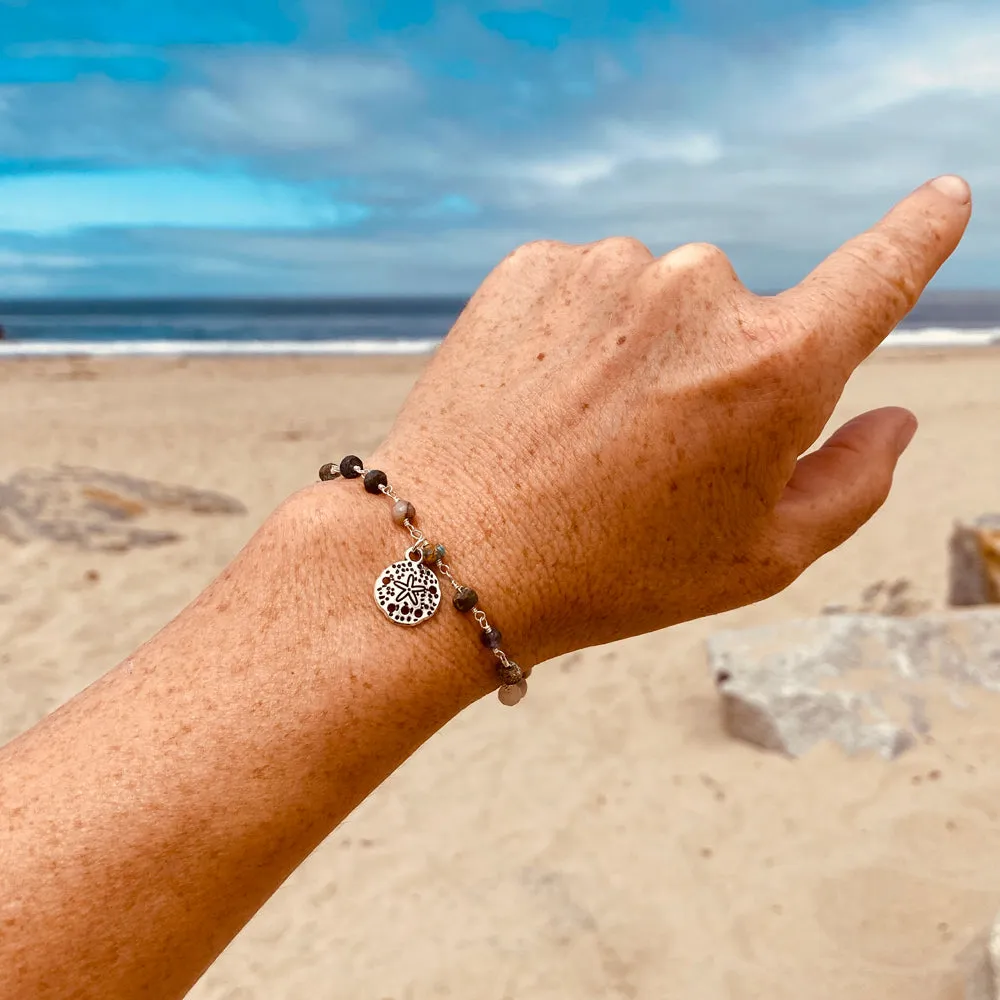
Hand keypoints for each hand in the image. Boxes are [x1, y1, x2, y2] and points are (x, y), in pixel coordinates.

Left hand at [373, 176, 970, 665]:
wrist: (451, 555)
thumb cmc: (614, 571)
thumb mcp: (761, 557)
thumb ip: (853, 482)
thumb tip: (895, 417)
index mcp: (775, 363)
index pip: (877, 273)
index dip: (918, 234)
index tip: (944, 199)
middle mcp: (699, 291)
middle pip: (737, 315)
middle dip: (711, 371)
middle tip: (649, 452)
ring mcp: (607, 266)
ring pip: (652, 299)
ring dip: (635, 352)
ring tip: (581, 433)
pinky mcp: (532, 265)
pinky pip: (582, 288)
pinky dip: (573, 336)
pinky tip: (539, 401)